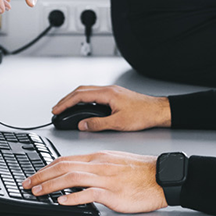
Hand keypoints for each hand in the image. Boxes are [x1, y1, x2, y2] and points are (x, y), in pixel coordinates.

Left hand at [21, 151, 165, 212]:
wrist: (162, 177)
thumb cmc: (142, 173)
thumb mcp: (116, 164)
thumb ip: (97, 169)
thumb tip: (79, 177)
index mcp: (99, 157)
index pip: (66, 159)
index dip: (47, 167)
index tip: (35, 174)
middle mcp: (99, 165)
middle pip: (64, 166)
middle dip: (41, 175)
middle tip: (27, 183)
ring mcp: (105, 177)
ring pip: (71, 177)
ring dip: (50, 185)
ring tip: (37, 191)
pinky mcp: (112, 191)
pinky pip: (88, 193)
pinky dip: (72, 197)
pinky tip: (61, 201)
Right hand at [52, 85, 171, 131]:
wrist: (158, 110)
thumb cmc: (143, 114)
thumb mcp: (118, 123)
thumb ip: (98, 124)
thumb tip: (82, 125)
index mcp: (107, 93)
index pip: (80, 95)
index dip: (65, 103)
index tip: (56, 110)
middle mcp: (109, 90)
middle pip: (81, 91)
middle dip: (66, 100)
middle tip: (56, 109)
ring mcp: (112, 92)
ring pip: (88, 91)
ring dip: (75, 99)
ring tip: (66, 108)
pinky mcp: (116, 96)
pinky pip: (95, 95)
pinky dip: (84, 100)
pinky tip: (83, 107)